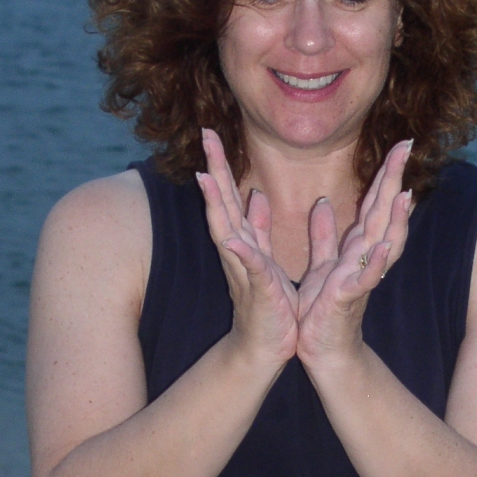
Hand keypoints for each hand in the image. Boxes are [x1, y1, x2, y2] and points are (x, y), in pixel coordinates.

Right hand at [196, 129, 298, 366]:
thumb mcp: (266, 257)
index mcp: (245, 240)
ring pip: (227, 230)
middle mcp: (238, 250)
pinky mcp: (259, 289)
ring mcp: (245, 269)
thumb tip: (255, 194)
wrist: (269, 344)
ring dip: (216, 204)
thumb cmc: (271, 303)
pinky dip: (241, 252)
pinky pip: (250, 268)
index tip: (211, 133)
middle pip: (221, 203)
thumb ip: (260, 227)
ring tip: (206, 176)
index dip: (221, 164)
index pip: (229, 196)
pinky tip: (232, 238)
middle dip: (214, 169)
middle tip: (205, 135)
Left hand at [296, 139, 413, 370]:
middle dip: (394, 180)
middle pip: (384, 213)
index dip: (385, 174)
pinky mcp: (349, 298)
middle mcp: (364, 258)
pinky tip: (382, 248)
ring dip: (395, 220)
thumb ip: (325, 235)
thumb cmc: (322, 309)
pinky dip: (375, 263)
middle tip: (406, 147)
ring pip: (384, 243)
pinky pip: (366, 279)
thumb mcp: (321, 264)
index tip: (399, 144)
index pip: (374, 204)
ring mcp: (360, 277)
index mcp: (355, 248)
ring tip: (404, 193)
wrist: (322, 348)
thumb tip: (324, 203)